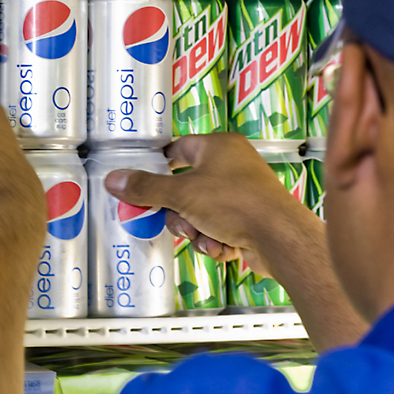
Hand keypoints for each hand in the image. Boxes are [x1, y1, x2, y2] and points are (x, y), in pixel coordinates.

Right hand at [105, 133, 303, 273]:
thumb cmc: (235, 203)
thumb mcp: (182, 194)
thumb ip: (146, 188)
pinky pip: (217, 228)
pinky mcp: (248, 219)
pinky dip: (215, 240)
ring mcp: (242, 193)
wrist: (279, 237)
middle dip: (180, 214)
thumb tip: (114, 179)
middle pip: (185, 189)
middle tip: (184, 222)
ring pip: (199, 214)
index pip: (178, 150)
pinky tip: (223, 246)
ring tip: (208, 237)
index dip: (159, 166)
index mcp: (218, 147)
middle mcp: (232, 166)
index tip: (143, 185)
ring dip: (197, 232)